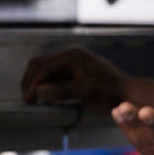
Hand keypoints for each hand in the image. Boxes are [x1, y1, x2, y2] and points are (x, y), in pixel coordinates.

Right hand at [21, 48, 153, 111]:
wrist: (127, 93)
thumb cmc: (110, 91)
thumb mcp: (85, 92)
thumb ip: (61, 91)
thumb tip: (39, 92)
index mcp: (73, 56)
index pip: (45, 67)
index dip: (34, 83)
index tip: (29, 97)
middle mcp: (70, 57)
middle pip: (40, 64)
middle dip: (31, 80)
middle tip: (27, 97)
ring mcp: (71, 64)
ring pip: (44, 70)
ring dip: (36, 83)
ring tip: (32, 98)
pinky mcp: (72, 73)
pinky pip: (52, 76)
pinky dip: (45, 85)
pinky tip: (43, 97)